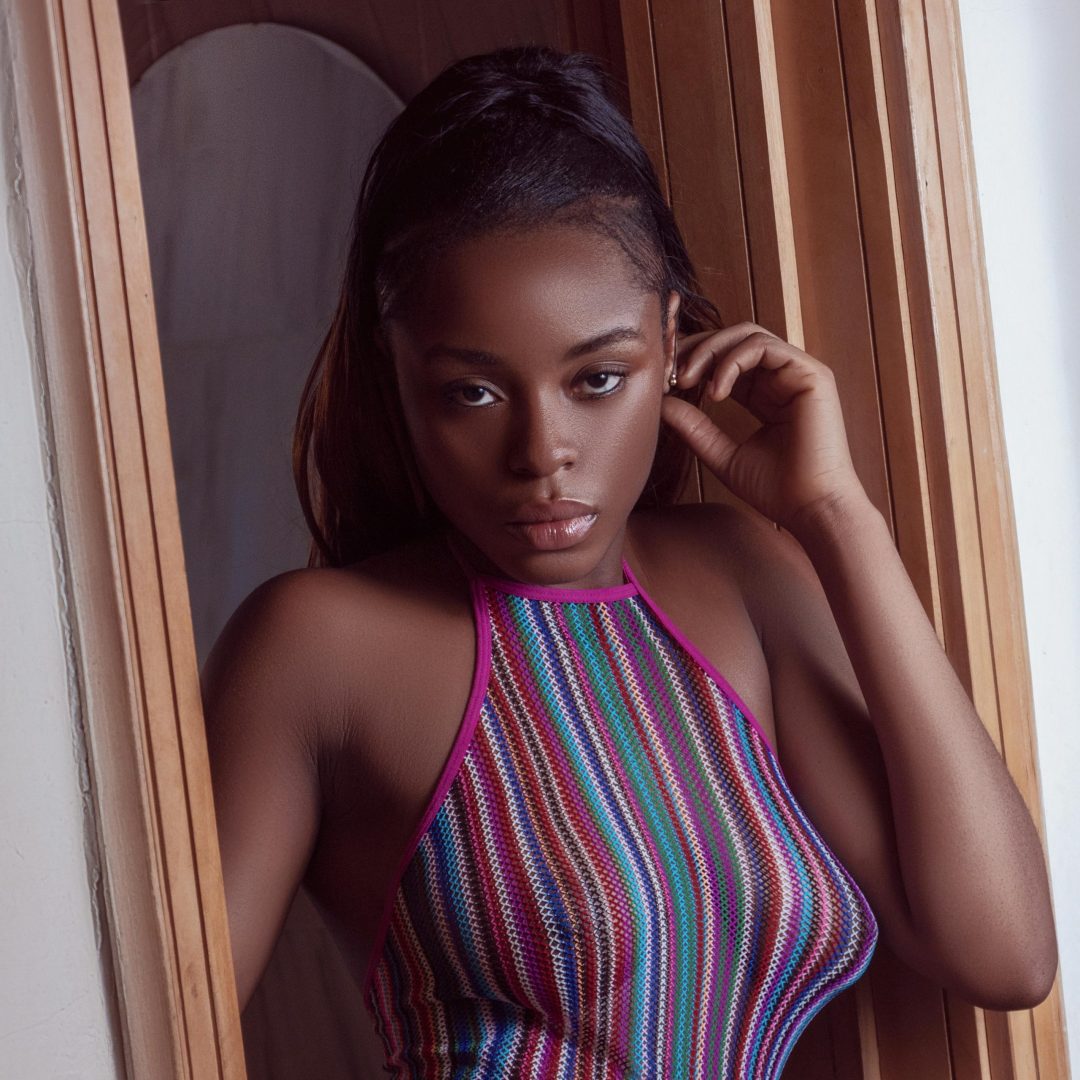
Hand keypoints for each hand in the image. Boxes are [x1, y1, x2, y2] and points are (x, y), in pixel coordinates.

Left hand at [661, 322, 865, 531]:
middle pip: (733, 339)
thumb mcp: (722, 454)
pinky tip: (716, 393)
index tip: (663, 382)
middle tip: (669, 373)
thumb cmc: (775, 490)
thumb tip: (661, 403)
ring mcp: (799, 374)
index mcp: (765, 395)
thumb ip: (694, 427)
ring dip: (709, 351)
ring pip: (747, 335)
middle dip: (695, 348)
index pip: (725, 360)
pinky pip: (764, 346)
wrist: (810, 509)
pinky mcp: (812, 374)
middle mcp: (783, 379)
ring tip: (687, 380)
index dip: (692, 361)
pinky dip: (732, 361)